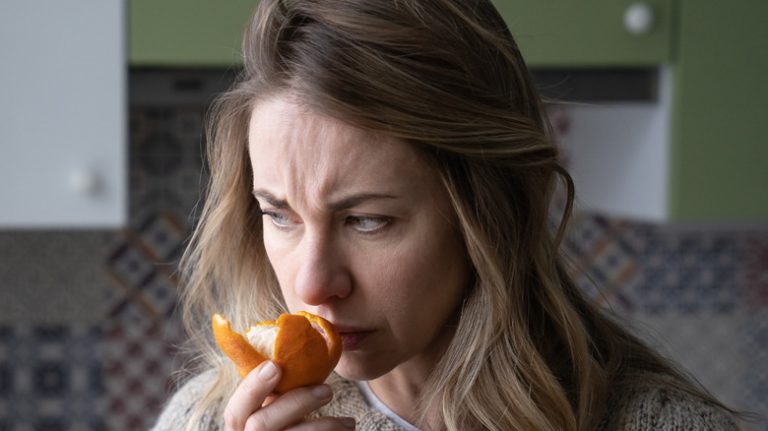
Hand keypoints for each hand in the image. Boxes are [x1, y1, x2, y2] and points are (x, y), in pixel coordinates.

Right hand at [223, 361, 355, 429]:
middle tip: (328, 390)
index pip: (234, 411)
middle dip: (297, 402)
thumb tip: (293, 355)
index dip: (251, 388)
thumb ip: (276, 395)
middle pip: (262, 424)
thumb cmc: (285, 430)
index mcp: (240, 430)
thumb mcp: (275, 412)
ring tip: (349, 422)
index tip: (275, 366)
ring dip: (325, 426)